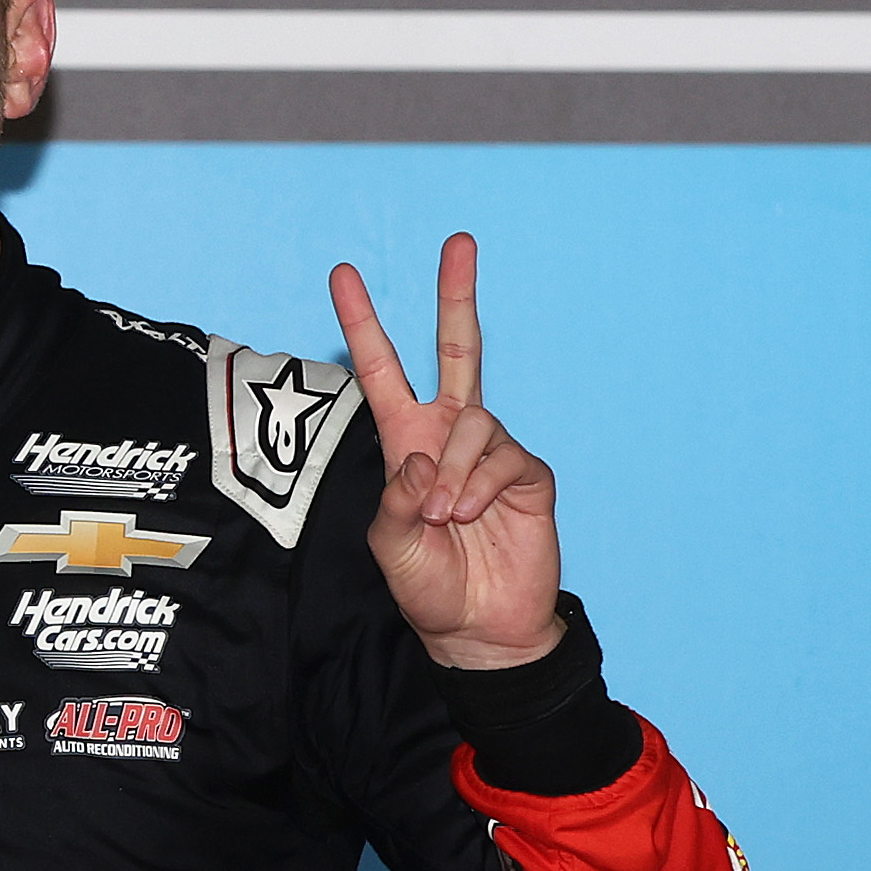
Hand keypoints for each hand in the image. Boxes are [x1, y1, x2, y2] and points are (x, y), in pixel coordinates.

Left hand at [328, 231, 564, 669]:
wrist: (479, 628)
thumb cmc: (428, 585)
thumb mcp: (389, 545)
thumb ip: (394, 500)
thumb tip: (421, 460)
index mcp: (406, 442)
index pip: (383, 372)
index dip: (364, 324)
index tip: (343, 274)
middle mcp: (449, 434)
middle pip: (459, 349)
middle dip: (456, 295)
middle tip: (458, 242)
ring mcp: (492, 450)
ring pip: (473, 421)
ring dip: (452, 472)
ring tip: (442, 519)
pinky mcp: (527, 472)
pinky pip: (502, 457)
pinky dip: (479, 487)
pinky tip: (472, 516)